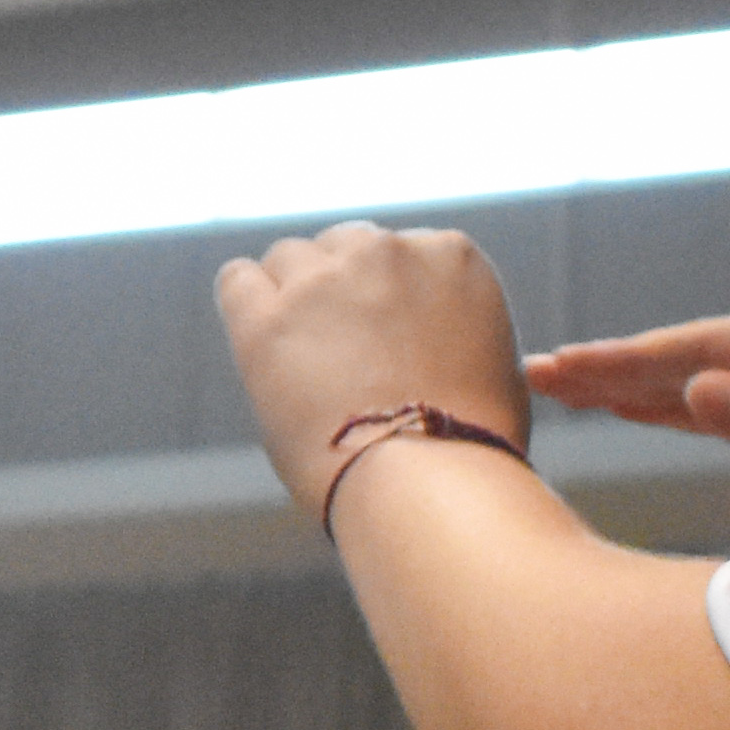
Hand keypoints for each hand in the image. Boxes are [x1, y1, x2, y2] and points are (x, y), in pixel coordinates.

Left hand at [217, 226, 528, 516]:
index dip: (387, 297)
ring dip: (292, 298)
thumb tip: (423, 333)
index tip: (384, 339)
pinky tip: (260, 345)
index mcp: (450, 256)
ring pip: (289, 258)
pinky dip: (245, 304)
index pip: (399, 248)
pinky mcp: (267, 318)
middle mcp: (388, 252)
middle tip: (342, 353)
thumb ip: (454, 323)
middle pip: (342, 245)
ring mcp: (324, 281)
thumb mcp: (493, 364)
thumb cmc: (469, 446)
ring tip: (305, 363)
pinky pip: (237, 280)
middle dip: (339, 290)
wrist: (429, 484)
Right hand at [525, 302, 729, 494]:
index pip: (708, 346)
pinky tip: (637, 409)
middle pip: (699, 353)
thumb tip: (698, 388)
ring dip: (641, 386)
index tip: (565, 366)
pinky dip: (681, 407)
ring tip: (568, 388)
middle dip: (620, 366)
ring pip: (710, 377)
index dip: (631, 360)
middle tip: (541, 373)